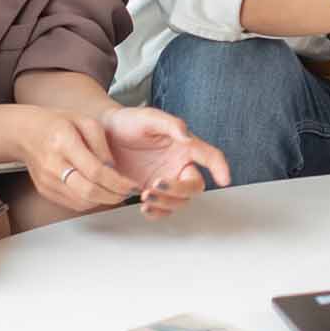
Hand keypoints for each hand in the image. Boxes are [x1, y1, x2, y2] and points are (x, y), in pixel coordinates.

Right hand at [14, 107, 140, 212]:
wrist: (26, 133)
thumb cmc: (57, 123)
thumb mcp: (85, 121)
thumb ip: (102, 145)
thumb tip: (114, 170)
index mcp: (63, 142)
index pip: (94, 170)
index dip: (116, 182)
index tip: (131, 184)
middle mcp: (53, 165)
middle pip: (87, 191)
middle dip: (113, 196)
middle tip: (128, 192)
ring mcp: (47, 181)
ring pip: (81, 201)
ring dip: (103, 201)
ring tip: (117, 193)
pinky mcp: (45, 191)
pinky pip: (72, 204)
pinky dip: (90, 202)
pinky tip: (100, 193)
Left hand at [101, 107, 231, 218]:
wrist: (104, 134)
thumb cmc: (129, 122)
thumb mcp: (149, 117)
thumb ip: (170, 124)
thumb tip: (186, 136)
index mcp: (185, 146)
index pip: (211, 156)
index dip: (220, 168)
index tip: (225, 180)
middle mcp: (179, 165)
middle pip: (194, 186)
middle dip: (178, 190)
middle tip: (155, 185)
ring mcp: (166, 180)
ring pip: (180, 202)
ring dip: (166, 204)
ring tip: (144, 196)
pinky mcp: (151, 192)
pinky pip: (163, 210)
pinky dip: (158, 213)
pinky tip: (145, 208)